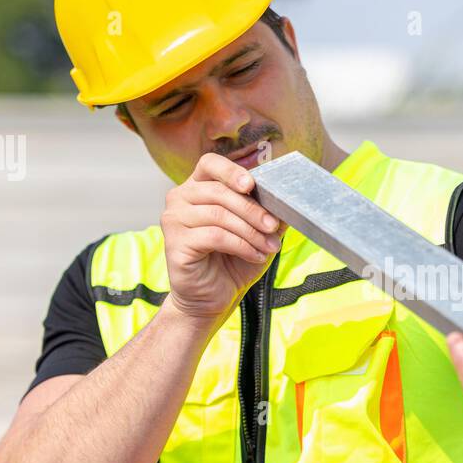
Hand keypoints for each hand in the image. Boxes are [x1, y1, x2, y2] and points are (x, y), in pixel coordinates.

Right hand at [160, 152, 286, 319]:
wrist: (212, 298)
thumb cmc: (232, 262)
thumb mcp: (257, 232)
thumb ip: (268, 212)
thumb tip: (289, 197)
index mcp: (198, 187)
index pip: (210, 164)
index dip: (232, 171)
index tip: (252, 185)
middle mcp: (180, 198)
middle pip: (219, 192)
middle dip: (253, 210)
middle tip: (274, 227)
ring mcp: (173, 219)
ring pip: (219, 215)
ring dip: (250, 231)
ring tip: (269, 247)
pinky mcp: (175, 243)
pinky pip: (214, 236)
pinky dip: (241, 246)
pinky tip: (255, 256)